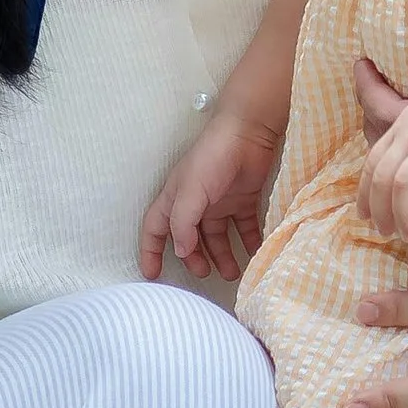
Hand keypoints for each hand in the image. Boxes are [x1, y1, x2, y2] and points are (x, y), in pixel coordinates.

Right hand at [139, 114, 281, 282]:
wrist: (248, 132)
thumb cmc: (212, 158)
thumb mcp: (191, 192)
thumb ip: (183, 223)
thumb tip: (180, 251)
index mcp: (175, 199)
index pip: (155, 229)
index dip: (151, 252)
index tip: (153, 276)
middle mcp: (195, 202)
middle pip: (189, 238)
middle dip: (193, 258)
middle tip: (205, 273)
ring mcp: (220, 201)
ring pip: (217, 236)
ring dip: (223, 255)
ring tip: (233, 273)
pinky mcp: (243, 198)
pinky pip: (244, 226)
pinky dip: (249, 241)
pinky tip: (256, 253)